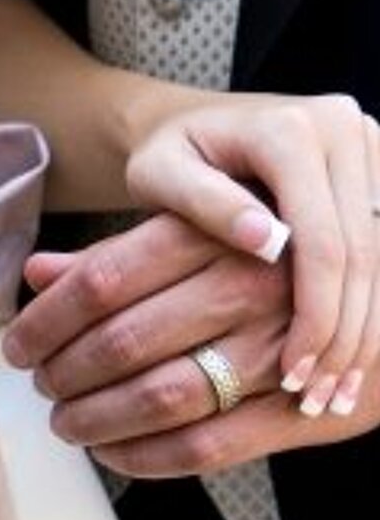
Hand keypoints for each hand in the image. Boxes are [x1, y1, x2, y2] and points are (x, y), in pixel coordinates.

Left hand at [3, 214, 379, 475]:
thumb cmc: (273, 260)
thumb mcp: (197, 231)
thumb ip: (116, 255)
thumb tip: (35, 273)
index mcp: (214, 234)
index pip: (100, 280)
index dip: (43, 321)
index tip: (14, 346)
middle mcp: (249, 286)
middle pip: (120, 341)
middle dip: (61, 373)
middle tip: (39, 385)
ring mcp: (279, 350)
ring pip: (159, 396)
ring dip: (94, 419)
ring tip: (66, 422)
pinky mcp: (303, 409)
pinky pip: (206, 445)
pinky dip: (144, 457)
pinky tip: (112, 453)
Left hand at [124, 94, 379, 417]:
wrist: (194, 123)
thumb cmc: (166, 158)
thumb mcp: (161, 175)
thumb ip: (202, 203)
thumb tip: (265, 241)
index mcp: (289, 130)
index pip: (321, 239)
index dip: (313, 312)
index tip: (291, 371)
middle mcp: (341, 132)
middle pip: (361, 253)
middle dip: (341, 333)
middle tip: (315, 397)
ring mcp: (367, 150)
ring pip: (379, 258)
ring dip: (358, 331)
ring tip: (330, 394)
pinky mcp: (373, 175)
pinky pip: (379, 253)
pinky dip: (361, 311)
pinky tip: (341, 363)